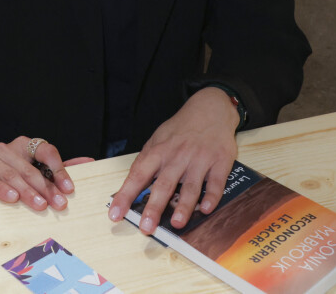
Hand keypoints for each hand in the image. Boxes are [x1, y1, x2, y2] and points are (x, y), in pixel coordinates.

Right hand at [0, 136, 77, 210]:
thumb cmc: (8, 170)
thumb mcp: (31, 166)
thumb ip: (58, 167)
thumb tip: (88, 163)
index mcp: (25, 145)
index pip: (45, 150)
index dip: (59, 168)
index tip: (69, 188)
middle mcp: (9, 149)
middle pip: (31, 169)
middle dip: (46, 188)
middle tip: (59, 204)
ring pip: (13, 175)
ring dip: (28, 192)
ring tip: (41, 206)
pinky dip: (2, 189)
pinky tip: (12, 198)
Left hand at [108, 88, 238, 233]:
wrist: (210, 108)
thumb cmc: (181, 129)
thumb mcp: (159, 139)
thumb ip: (147, 162)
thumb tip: (132, 188)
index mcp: (159, 150)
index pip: (138, 175)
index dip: (126, 195)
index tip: (115, 213)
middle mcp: (178, 156)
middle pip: (164, 183)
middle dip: (154, 207)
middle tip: (146, 227)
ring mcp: (200, 159)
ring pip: (190, 186)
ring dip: (184, 205)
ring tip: (177, 223)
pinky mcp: (220, 161)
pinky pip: (215, 182)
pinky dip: (211, 196)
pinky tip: (206, 209)